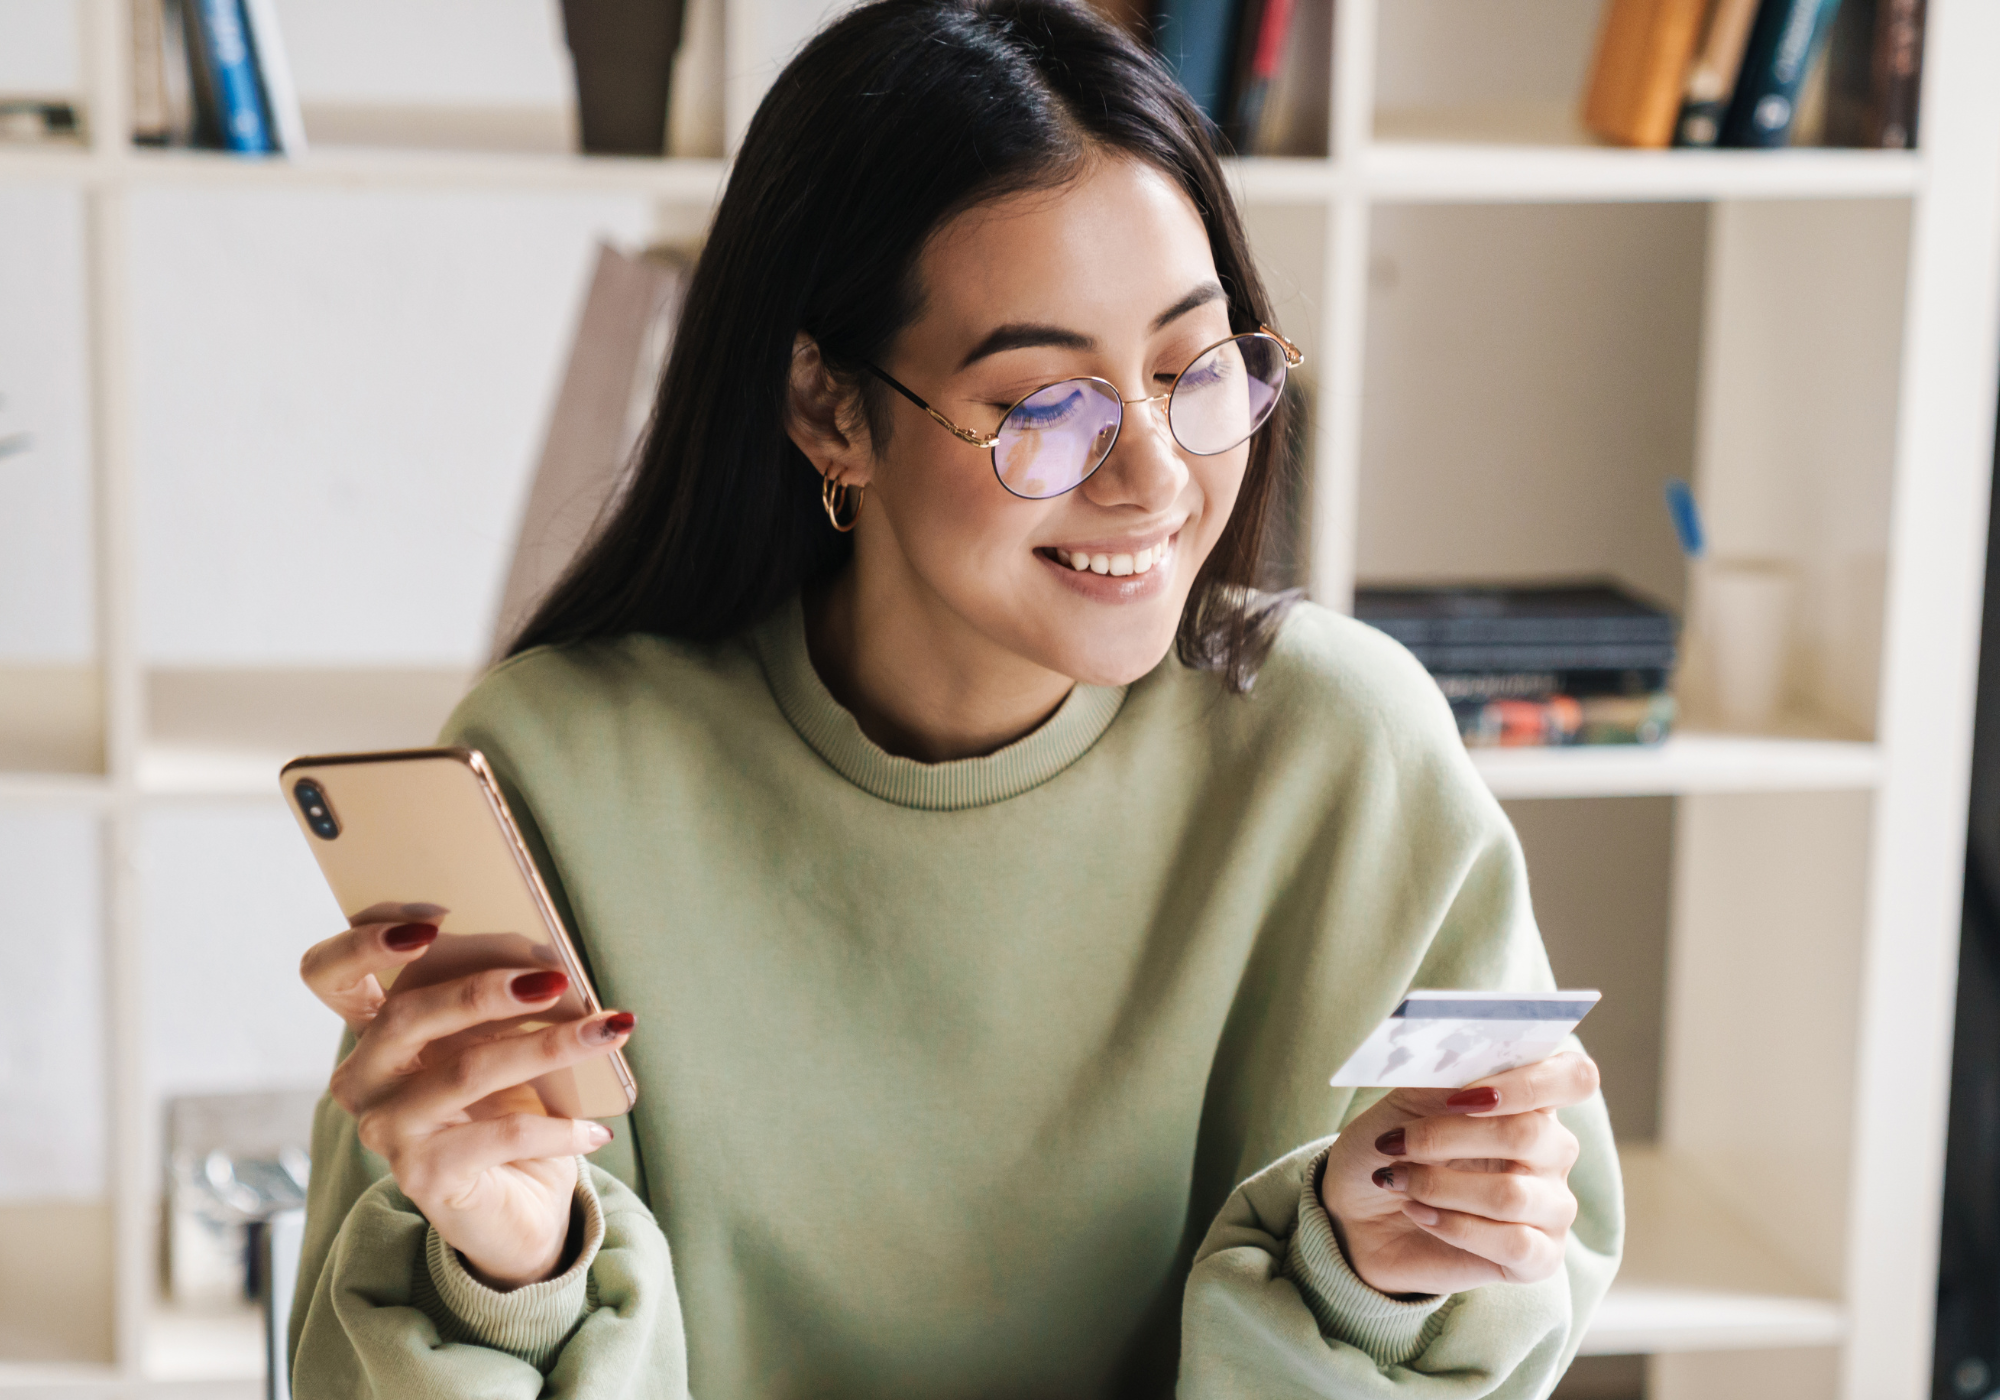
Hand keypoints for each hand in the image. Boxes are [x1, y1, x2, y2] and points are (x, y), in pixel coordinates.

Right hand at [299, 914, 633, 1288]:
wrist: (518, 1209)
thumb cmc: (507, 1109)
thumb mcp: (499, 1045)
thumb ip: (499, 1004)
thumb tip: (552, 965)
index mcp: (375, 1034)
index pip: (329, 975)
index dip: (363, 942)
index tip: (430, 921)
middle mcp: (365, 1080)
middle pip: (406, 1015)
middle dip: (485, 989)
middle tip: (555, 979)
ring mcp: (387, 1130)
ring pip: (466, 1071)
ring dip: (548, 1045)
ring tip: (607, 1031)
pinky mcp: (423, 1176)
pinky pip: (501, 1135)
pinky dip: (558, 1127)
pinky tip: (596, 1130)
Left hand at [1319, 1052, 1597, 1296]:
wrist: (1357, 1215)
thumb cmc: (1392, 1148)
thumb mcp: (1406, 1101)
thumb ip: (1444, 1078)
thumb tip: (1466, 1058)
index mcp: (1531, 1101)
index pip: (1574, 1077)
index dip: (1529, 1082)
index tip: (1466, 1094)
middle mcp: (1553, 1152)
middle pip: (1529, 1134)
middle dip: (1449, 1137)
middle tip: (1397, 1142)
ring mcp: (1552, 1207)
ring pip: (1512, 1195)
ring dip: (1439, 1186)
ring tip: (1397, 1180)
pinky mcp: (1539, 1260)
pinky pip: (1513, 1244)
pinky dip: (1453, 1226)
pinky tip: (1419, 1213)